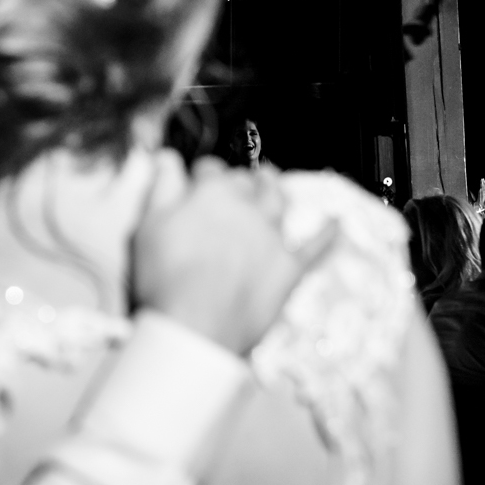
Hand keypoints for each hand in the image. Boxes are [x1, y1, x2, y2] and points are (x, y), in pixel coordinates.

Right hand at [131, 156, 336, 354]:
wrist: (197, 325)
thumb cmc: (167, 277)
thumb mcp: (149, 224)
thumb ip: (161, 186)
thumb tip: (168, 158)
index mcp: (212, 193)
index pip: (210, 169)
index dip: (201, 176)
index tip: (194, 183)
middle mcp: (247, 208)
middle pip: (247, 181)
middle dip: (240, 180)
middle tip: (234, 185)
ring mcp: (271, 237)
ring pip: (279, 200)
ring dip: (275, 189)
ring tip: (271, 185)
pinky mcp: (288, 267)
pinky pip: (314, 246)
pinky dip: (326, 233)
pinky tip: (335, 224)